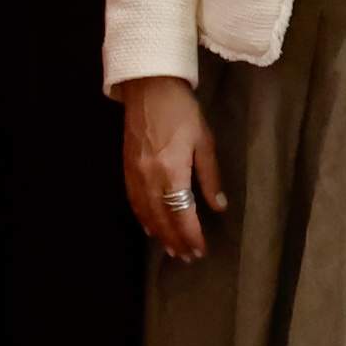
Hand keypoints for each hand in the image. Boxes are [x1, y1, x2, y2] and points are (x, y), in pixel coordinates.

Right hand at [122, 75, 223, 261]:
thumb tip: (218, 206)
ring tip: (171, 249)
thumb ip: (210, 176)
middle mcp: (149, 177)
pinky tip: (150, 227)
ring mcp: (134, 174)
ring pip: (146, 213)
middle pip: (162, 219)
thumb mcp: (204, 141)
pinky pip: (134, 201)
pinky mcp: (127, 168)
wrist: (149, 88)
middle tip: (187, 257)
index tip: (200, 249)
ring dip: (159, 234)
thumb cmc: (182, 111)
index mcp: (171, 171)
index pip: (182, 214)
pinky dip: (143, 218)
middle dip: (176, 240)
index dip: (191, 235)